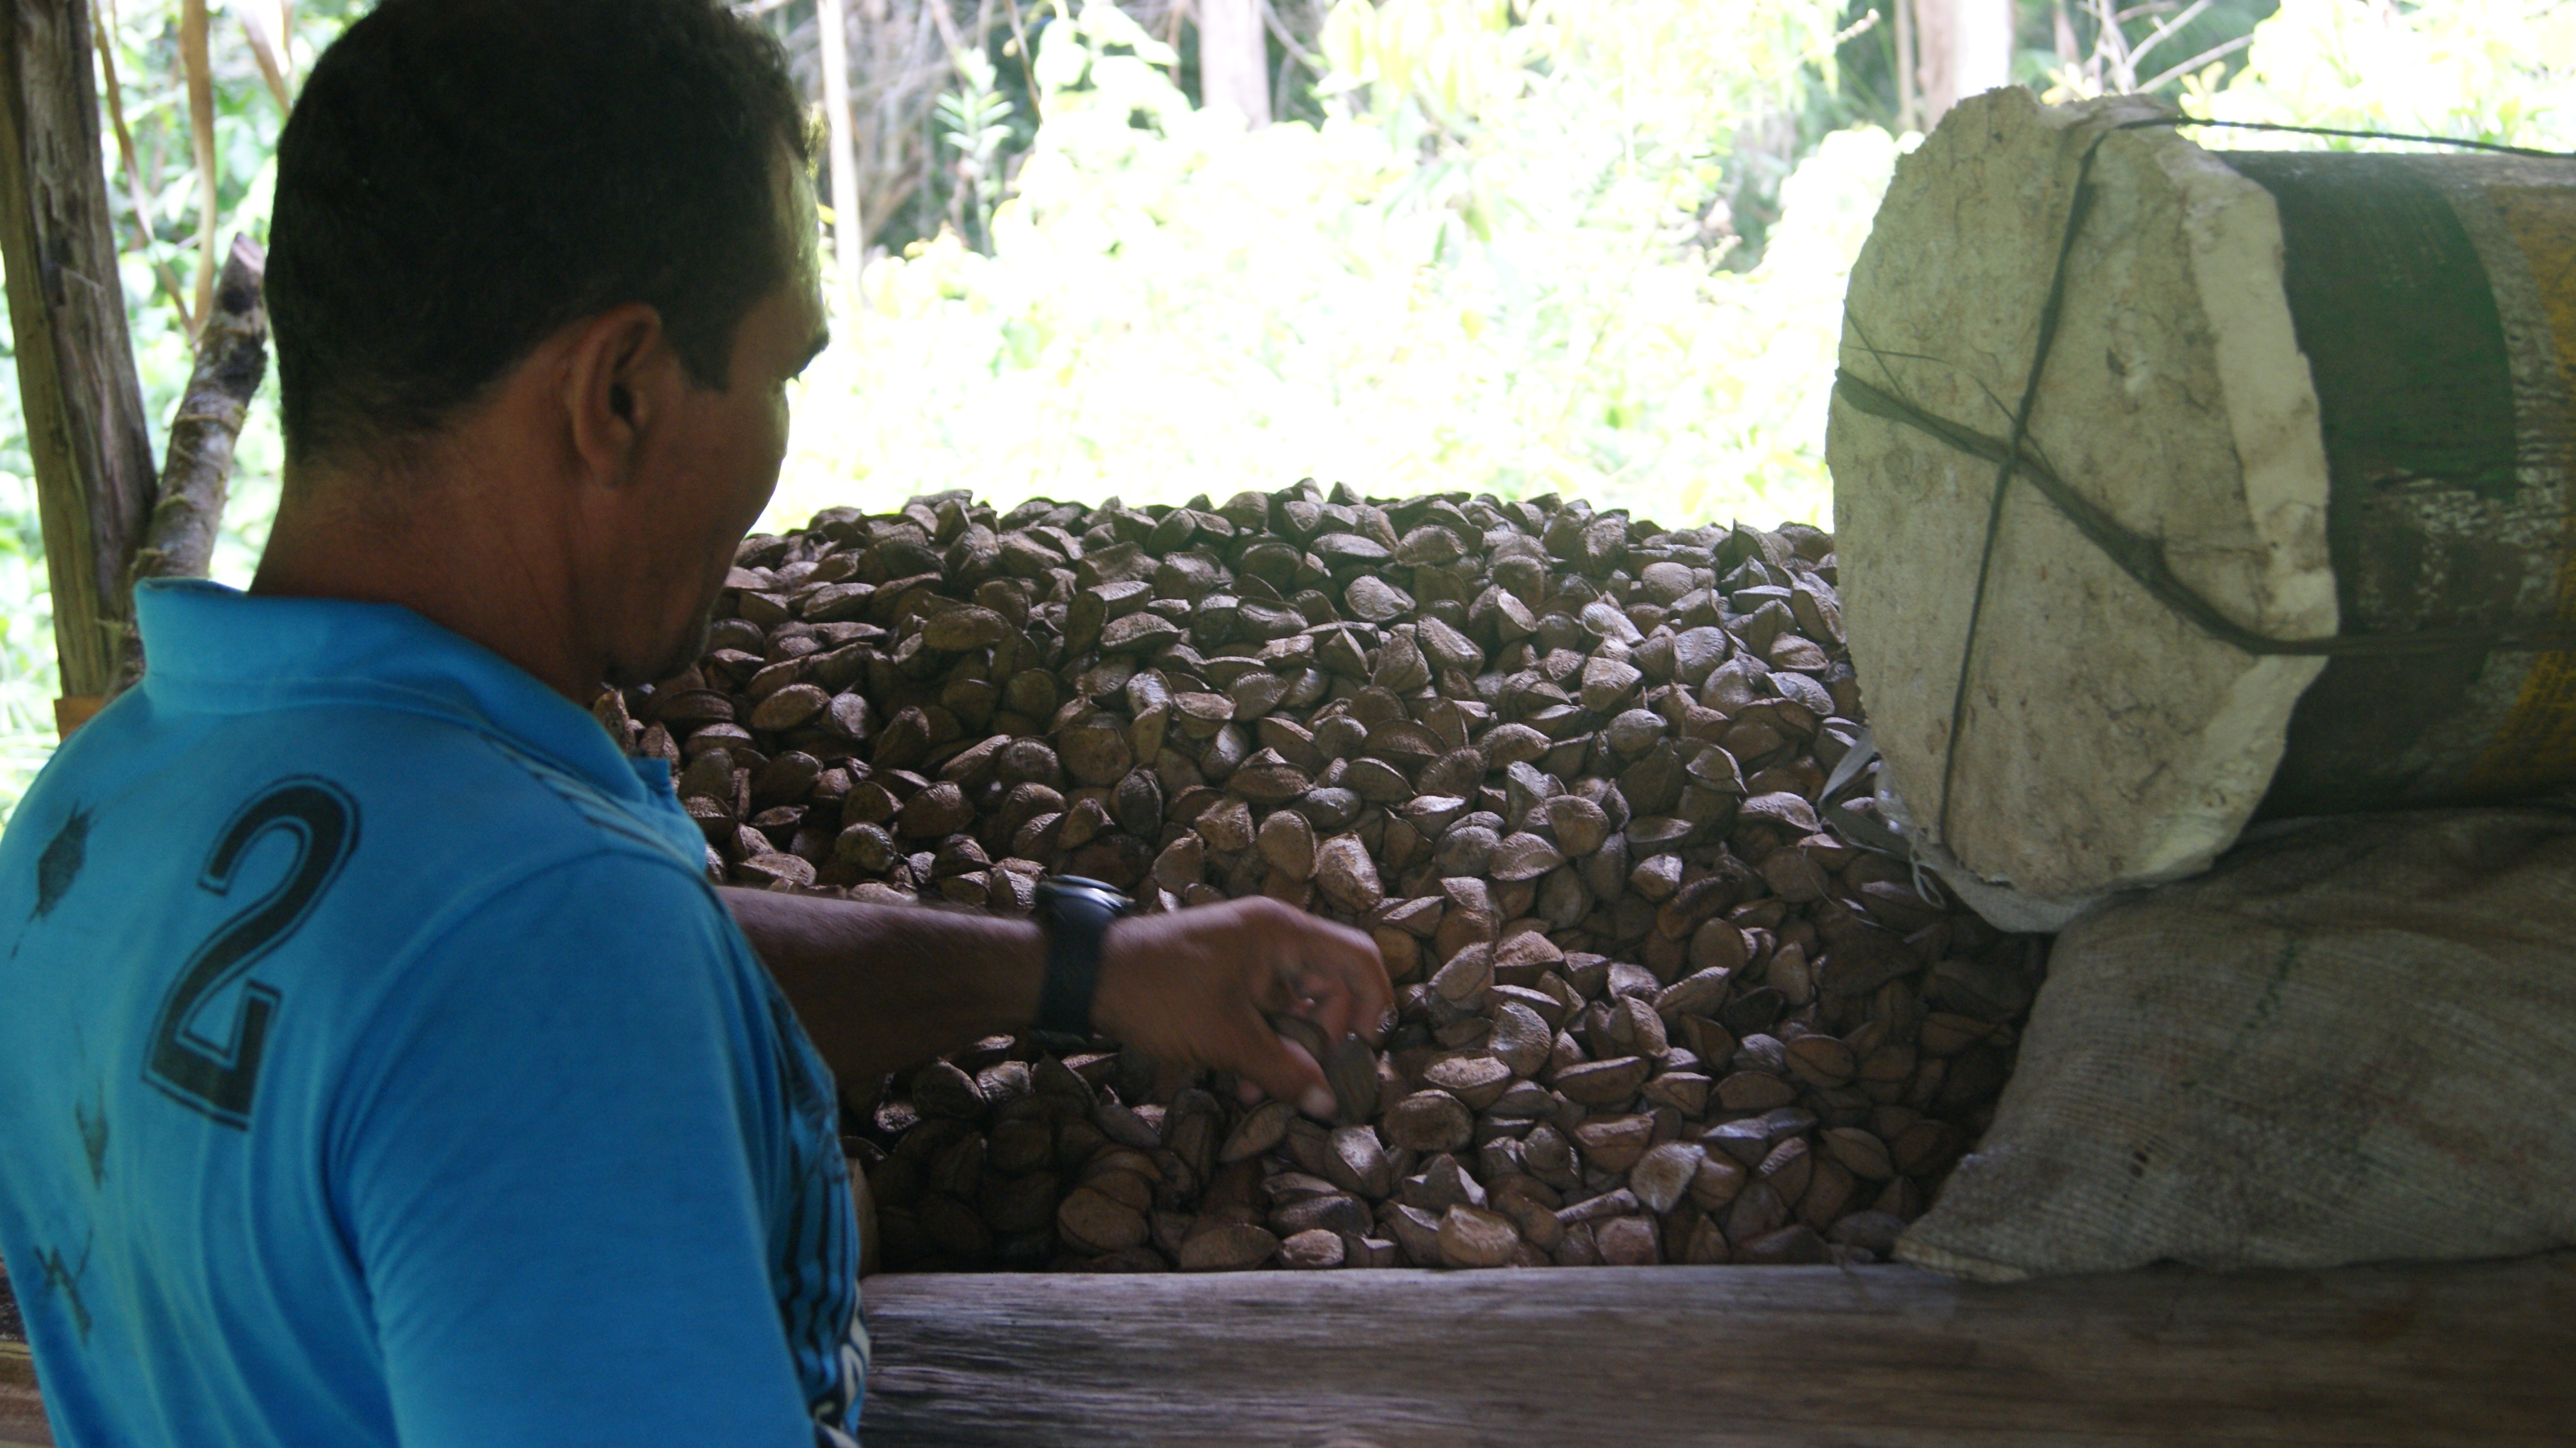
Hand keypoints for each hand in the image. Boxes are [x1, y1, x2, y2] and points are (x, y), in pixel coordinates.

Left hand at [1090, 896, 1392, 1120]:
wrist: (1088, 976)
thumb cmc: (1158, 993)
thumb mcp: (1226, 1038)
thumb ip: (1282, 1070)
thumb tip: (1328, 1103)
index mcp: (1282, 933)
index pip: (1359, 956)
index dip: (1375, 1002)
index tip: (1364, 1049)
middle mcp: (1273, 934)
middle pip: (1331, 984)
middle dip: (1323, 1038)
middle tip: (1308, 1078)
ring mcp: (1250, 952)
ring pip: (1296, 1002)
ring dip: (1288, 1048)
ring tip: (1262, 1090)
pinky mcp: (1230, 971)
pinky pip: (1266, 1006)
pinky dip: (1264, 1040)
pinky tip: (1243, 1080)